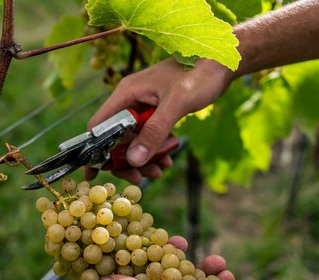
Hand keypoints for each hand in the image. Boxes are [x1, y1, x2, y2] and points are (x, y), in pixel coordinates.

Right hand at [85, 58, 233, 182]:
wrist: (223, 61)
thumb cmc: (200, 73)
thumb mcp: (177, 103)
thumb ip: (155, 131)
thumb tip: (134, 160)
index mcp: (126, 93)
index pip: (99, 126)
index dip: (96, 151)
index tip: (97, 173)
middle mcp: (130, 101)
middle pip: (115, 139)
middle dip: (125, 161)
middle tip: (138, 178)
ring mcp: (143, 107)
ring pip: (133, 141)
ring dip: (142, 160)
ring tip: (159, 172)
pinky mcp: (156, 113)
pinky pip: (148, 137)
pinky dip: (155, 151)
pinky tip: (167, 161)